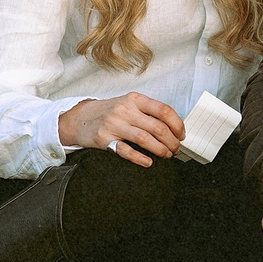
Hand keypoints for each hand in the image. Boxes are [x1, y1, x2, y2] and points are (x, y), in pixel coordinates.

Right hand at [58, 93, 183, 165]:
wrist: (80, 117)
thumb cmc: (110, 112)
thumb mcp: (129, 104)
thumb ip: (148, 112)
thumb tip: (174, 127)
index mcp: (135, 99)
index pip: (164, 110)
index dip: (177, 124)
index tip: (181, 135)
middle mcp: (125, 110)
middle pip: (157, 127)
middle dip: (172, 141)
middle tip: (176, 149)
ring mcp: (114, 124)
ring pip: (145, 139)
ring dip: (160, 150)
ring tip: (167, 155)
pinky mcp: (104, 139)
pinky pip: (125, 151)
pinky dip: (140, 158)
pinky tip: (148, 162)